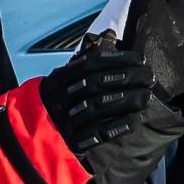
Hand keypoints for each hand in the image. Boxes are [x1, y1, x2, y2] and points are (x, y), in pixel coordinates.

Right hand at [37, 33, 152, 153]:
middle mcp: (58, 98)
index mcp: (57, 79)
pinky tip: (136, 119)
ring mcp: (64, 120)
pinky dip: (118, 125)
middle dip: (126, 77)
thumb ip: (87, 66)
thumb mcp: (66, 82)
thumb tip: (112, 40)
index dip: (117, 59)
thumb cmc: (62, 104)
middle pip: (95, 83)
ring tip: (147, 96)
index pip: (90, 64)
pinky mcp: (72, 142)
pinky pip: (98, 133)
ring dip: (126, 100)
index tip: (140, 59)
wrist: (34, 137)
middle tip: (149, 76)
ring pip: (97, 106)